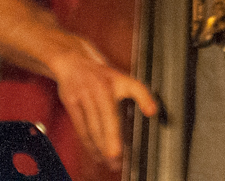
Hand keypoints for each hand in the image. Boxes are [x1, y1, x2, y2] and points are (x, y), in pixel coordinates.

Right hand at [46, 38, 158, 169]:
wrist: (74, 62)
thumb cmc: (103, 75)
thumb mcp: (124, 79)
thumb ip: (140, 94)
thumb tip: (153, 111)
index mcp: (116, 81)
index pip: (133, 89)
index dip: (143, 98)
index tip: (150, 113)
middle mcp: (100, 89)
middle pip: (106, 119)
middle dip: (112, 141)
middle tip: (118, 160)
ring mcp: (84, 96)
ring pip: (92, 127)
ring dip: (100, 147)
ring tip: (110, 162)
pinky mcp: (72, 104)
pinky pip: (81, 129)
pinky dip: (88, 144)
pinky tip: (96, 153)